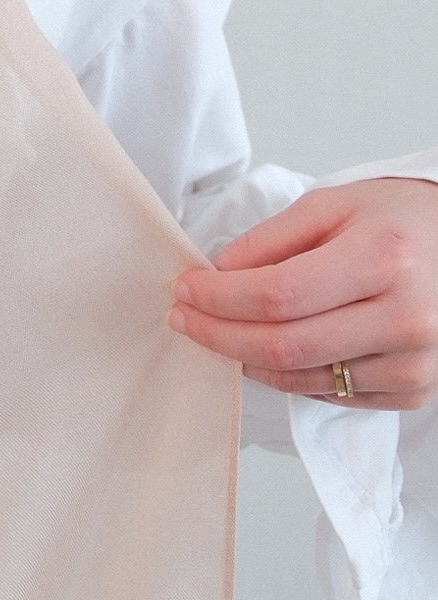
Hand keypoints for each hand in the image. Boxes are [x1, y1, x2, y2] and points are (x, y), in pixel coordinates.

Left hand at [168, 179, 437, 410]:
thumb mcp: (333, 206)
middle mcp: (406, 318)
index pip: (278, 294)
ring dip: (250, 359)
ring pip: (304, 378)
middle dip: (220, 335)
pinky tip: (275, 349)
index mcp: (384, 259)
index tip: (185, 290)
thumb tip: (217, 274)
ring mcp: (415, 362)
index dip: (220, 299)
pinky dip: (293, 375)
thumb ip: (271, 240)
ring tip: (222, 333)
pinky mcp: (416, 390)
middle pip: (285, 346)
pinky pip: (334, 393)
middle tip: (184, 319)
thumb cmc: (400, 221)